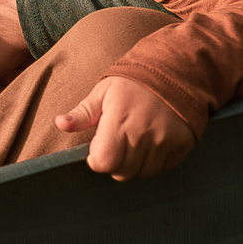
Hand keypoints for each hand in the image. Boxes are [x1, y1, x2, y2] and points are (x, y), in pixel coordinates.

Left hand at [55, 76, 194, 179]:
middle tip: (119, 142)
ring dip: (136, 163)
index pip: (104, 162)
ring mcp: (165, 140)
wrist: (175, 70)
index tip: (100, 146)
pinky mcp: (182, 144)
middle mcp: (143, 133)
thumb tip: (60, 123)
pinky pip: (163, 167)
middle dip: (116, 162)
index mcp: (119, 120)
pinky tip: (154, 141)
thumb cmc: (133, 83)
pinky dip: (156, 160)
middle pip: (122, 172)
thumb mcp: (103, 92)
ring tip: (137, 141)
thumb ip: (82, 113)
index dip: (97, 159)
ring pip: (143, 173)